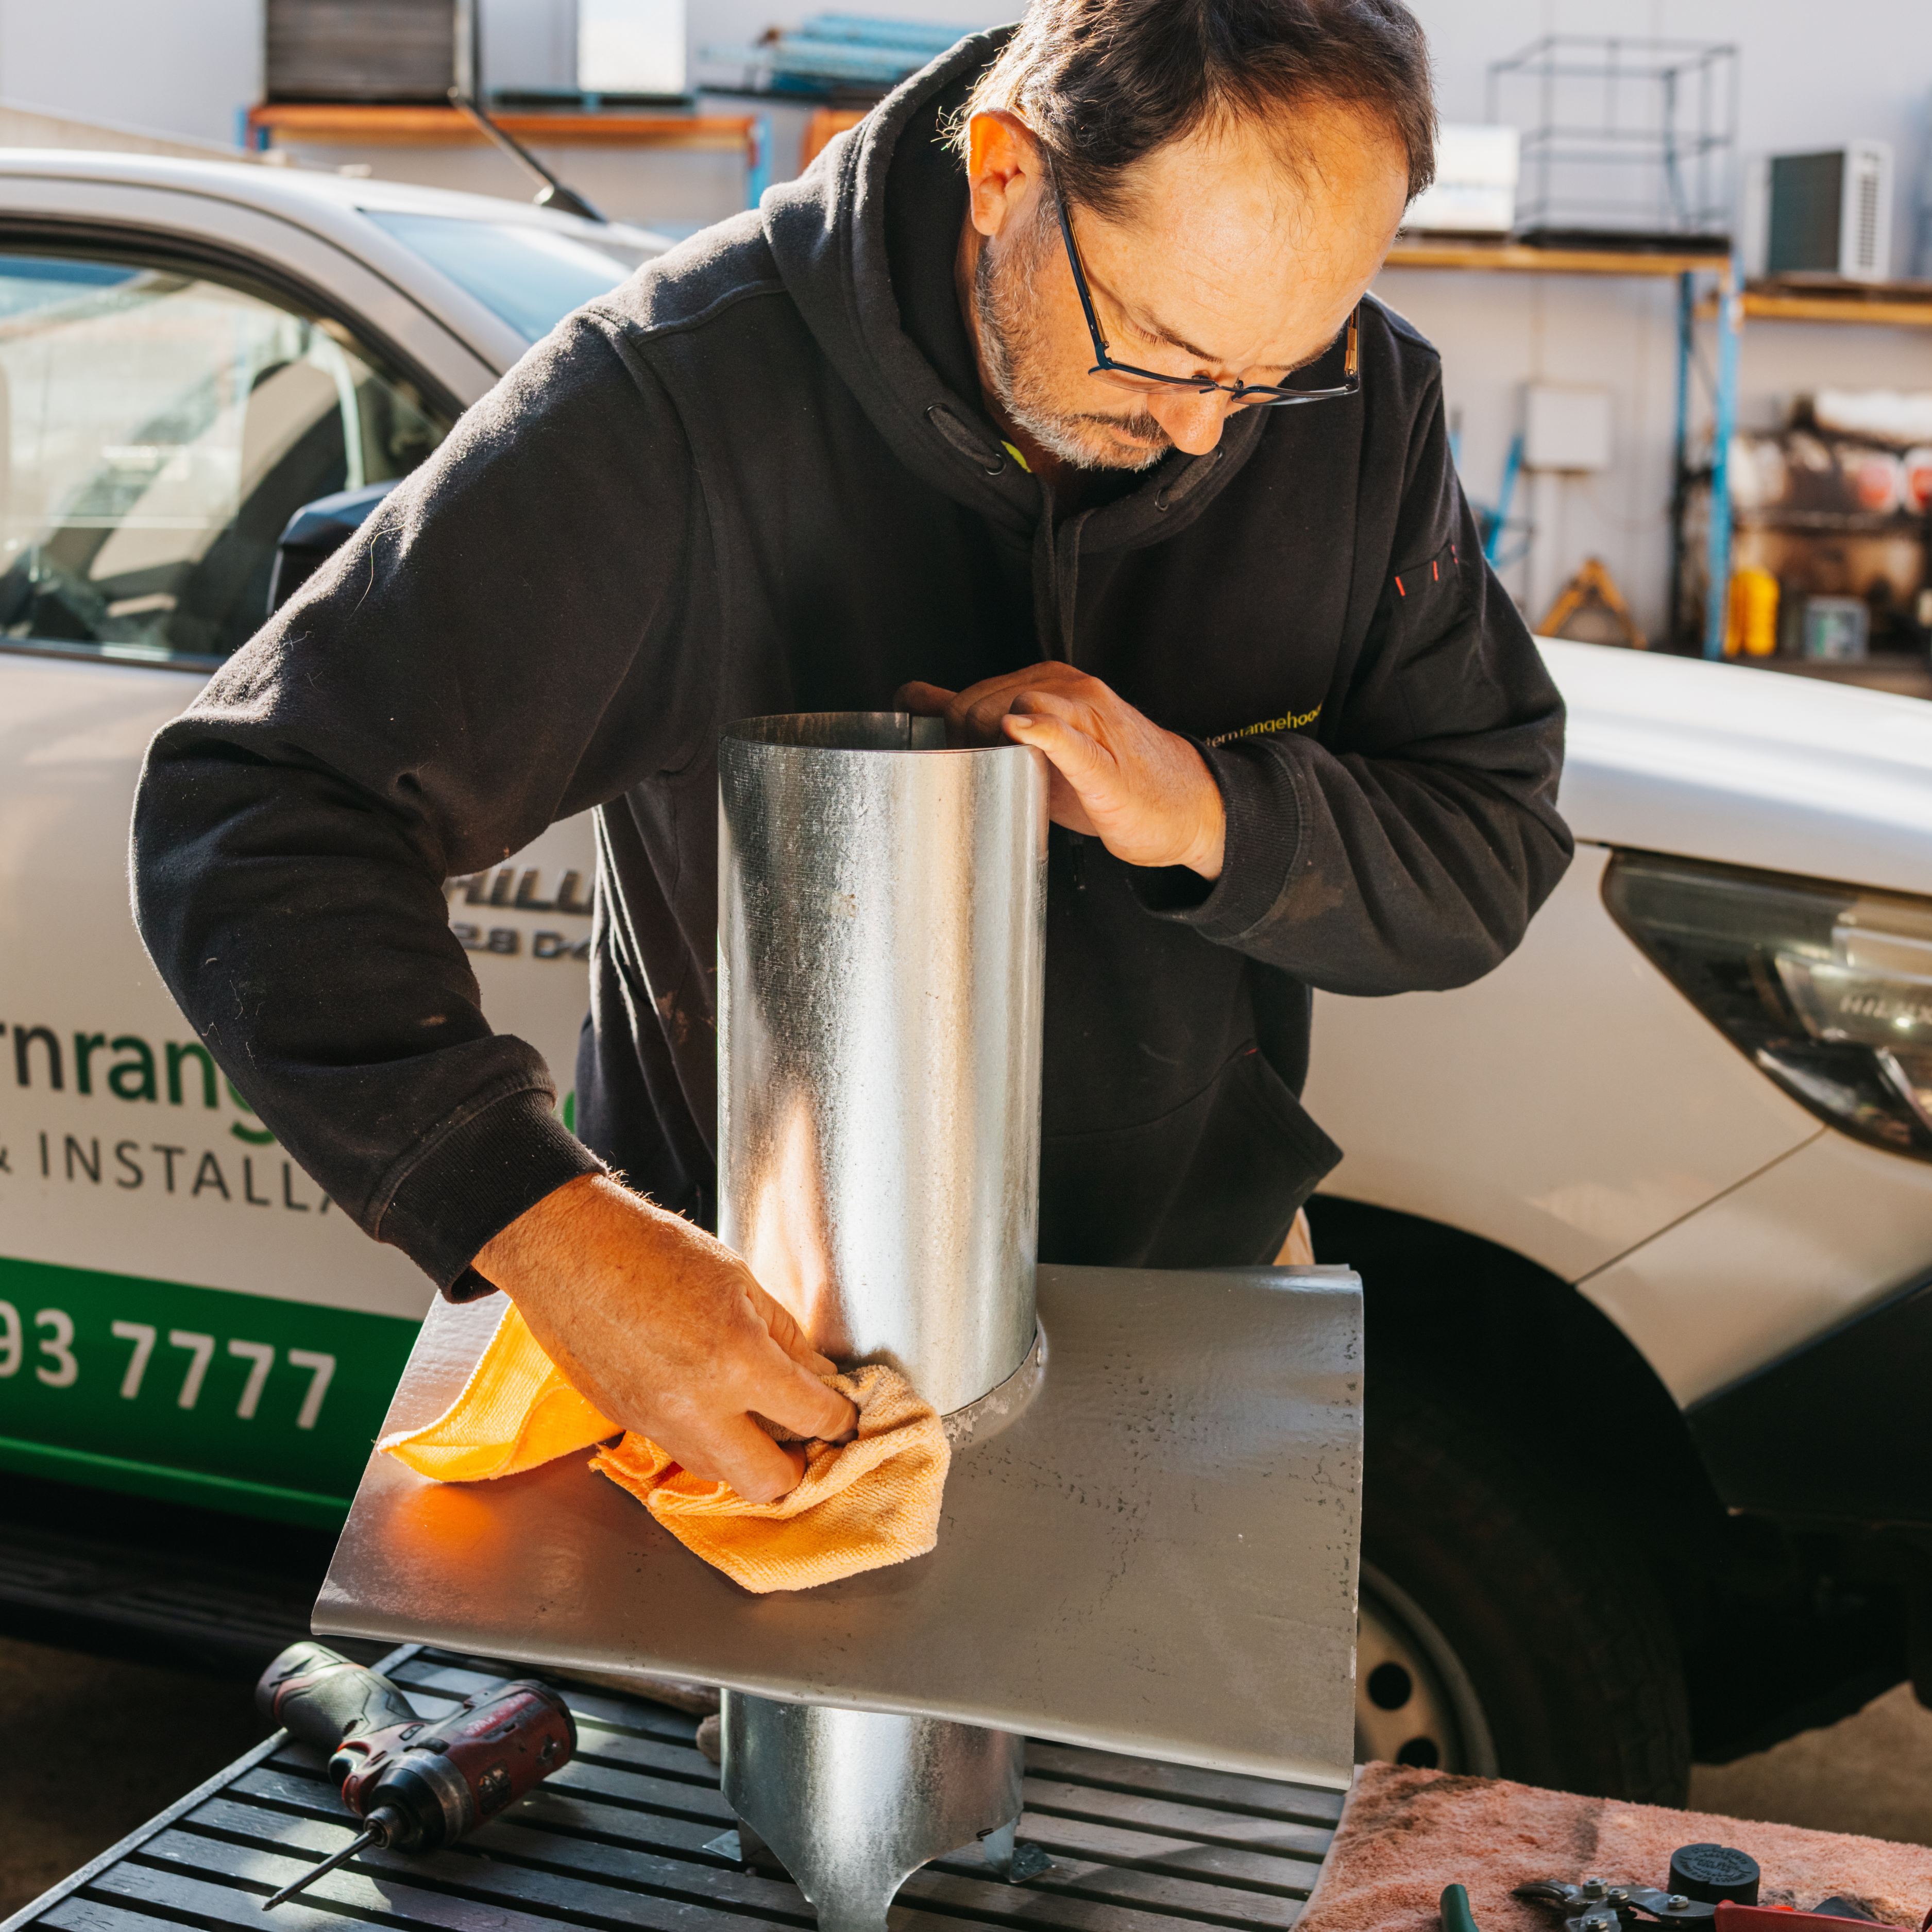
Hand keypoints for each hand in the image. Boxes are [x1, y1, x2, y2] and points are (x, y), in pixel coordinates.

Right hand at [474, 1174, 856, 1502]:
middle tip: (805, 1432)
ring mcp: (658, 1423)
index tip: (842, 1411)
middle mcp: (698, 1407)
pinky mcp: (628, 1424)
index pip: (814, 1417)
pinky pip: (681, 1451)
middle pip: (770, 1482)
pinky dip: (706, 1439)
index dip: (840, 1416)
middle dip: (799, 1465)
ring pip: (721, 1475)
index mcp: (737, 1361)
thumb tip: (818, 1377)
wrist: (566, 1248)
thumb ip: (785, 1337)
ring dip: (748, 1457)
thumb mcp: (739, 1279)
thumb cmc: (649, 1248)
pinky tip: (710, 1401)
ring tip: (758, 1417)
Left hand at [897, 663, 1224, 878]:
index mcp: (1048, 685)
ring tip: (993, 782)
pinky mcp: (1106, 762)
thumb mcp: (1037, 746)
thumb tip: (914, 697)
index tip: (954, 766)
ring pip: (1017, 708)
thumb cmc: (1110, 780)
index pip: (970, 696)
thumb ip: (977, 719)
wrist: (1184, 806)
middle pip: (983, 703)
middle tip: (976, 782)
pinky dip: (1041, 733)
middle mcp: (1068, 690)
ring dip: (987, 743)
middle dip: (962, 745)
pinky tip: (1021, 731)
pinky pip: (1068, 738)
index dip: (948, 734)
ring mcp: (1091, 722)